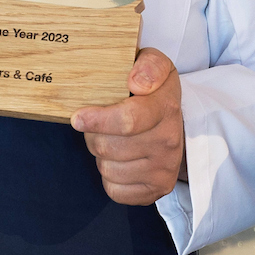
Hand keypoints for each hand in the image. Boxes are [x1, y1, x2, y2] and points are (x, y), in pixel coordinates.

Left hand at [70, 48, 184, 204]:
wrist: (177, 122)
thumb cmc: (154, 91)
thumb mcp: (154, 64)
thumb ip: (148, 65)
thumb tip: (136, 83)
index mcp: (166, 108)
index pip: (127, 121)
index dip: (97, 120)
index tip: (78, 117)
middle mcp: (169, 141)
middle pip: (109, 147)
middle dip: (95, 135)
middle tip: (100, 125)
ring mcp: (165, 168)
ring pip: (108, 169)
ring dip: (102, 155)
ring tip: (113, 141)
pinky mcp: (158, 189)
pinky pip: (115, 190)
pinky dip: (109, 177)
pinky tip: (119, 161)